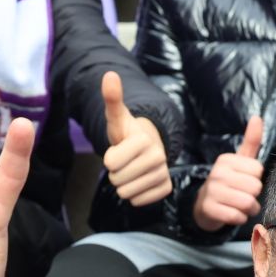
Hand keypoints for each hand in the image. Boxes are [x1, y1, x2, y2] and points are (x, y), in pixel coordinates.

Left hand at [100, 71, 172, 207]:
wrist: (147, 147)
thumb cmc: (127, 133)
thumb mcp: (117, 118)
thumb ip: (112, 99)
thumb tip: (109, 74)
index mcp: (143, 140)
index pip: (111, 163)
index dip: (109, 159)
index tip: (117, 151)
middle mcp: (158, 157)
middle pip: (118, 180)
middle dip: (115, 174)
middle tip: (124, 163)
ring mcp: (163, 173)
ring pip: (127, 193)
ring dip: (124, 185)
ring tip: (131, 171)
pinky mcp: (166, 188)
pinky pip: (139, 202)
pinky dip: (135, 195)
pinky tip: (139, 182)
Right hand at [192, 116, 265, 231]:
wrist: (204, 206)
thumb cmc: (228, 182)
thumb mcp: (239, 161)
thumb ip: (251, 141)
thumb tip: (257, 117)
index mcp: (226, 160)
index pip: (258, 170)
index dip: (255, 179)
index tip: (244, 180)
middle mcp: (217, 173)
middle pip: (255, 187)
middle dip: (254, 196)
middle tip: (243, 195)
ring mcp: (212, 191)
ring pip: (248, 203)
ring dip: (249, 209)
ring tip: (240, 206)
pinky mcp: (209, 209)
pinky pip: (237, 216)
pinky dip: (240, 218)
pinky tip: (232, 214)